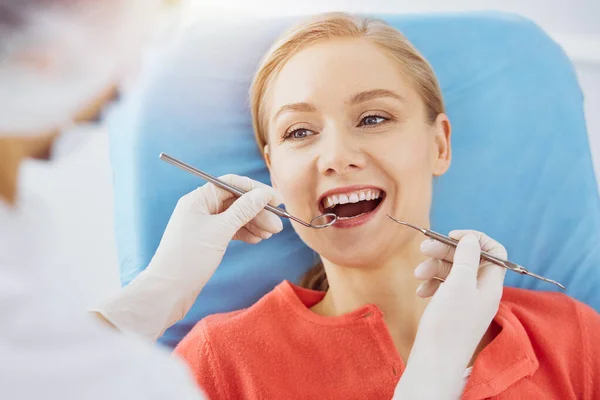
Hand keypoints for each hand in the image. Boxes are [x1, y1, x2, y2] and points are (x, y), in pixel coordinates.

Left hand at [92, 175, 282, 340]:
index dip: (256, 189)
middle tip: (278, 226)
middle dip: (258, 211)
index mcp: (198, 199)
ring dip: (254, 223)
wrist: (167, 292)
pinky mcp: (206, 240)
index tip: (276, 200)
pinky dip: (244, 233)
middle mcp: (200, 208)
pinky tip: (257, 239)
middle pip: (235, 201)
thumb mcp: (220, 231)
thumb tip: (262, 194)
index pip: (232, 184)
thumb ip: (243, 210)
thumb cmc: (189, 259)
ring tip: (270, 234)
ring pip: (235, 217)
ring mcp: (203, 224)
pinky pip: (230, 230)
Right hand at [394, 231, 506, 398]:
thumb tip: (472, 239)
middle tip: (423, 248)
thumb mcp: (459, 284)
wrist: (435, 361)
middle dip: (445, 252)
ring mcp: (467, 302)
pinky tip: (421, 291)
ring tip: (417, 274)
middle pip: (468, 259)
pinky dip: (432, 284)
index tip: (452, 237)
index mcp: (491, 285)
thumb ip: (467, 258)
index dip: (475, 240)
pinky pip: (444, 288)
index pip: (494, 252)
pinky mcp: (452, 310)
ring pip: (453, 273)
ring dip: (434, 268)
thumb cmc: (449, 324)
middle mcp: (481, 292)